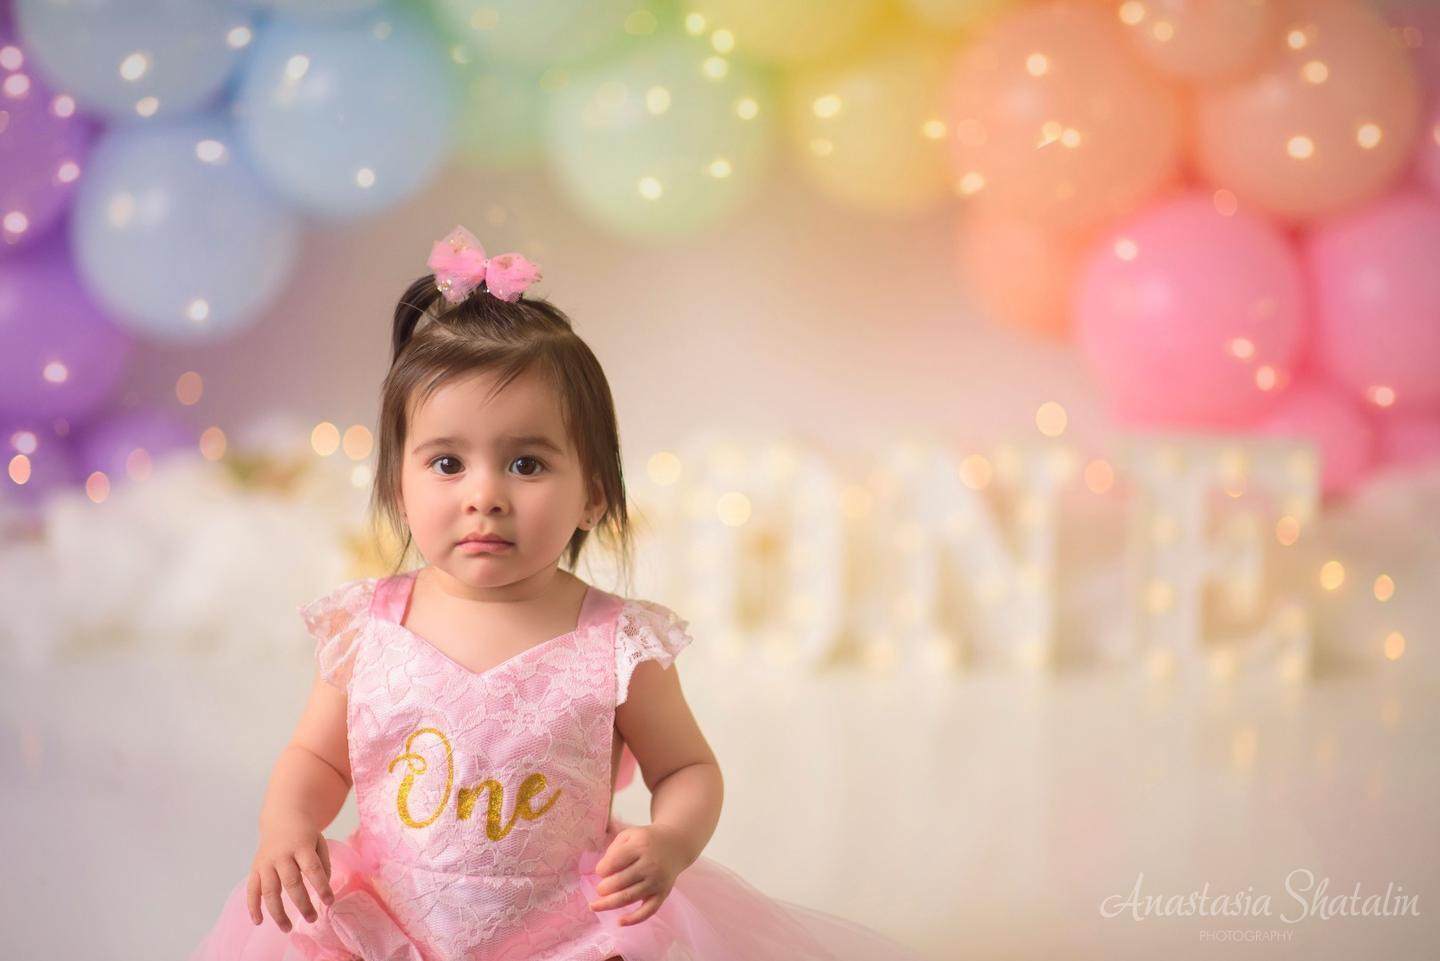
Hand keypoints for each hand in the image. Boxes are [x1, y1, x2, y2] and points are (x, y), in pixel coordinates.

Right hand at [247, 818, 334, 933]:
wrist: (281, 819)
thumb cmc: (304, 835)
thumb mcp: (319, 842)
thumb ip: (323, 864)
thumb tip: (323, 888)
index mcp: (301, 846)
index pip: (313, 869)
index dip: (322, 886)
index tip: (330, 902)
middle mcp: (281, 855)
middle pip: (291, 882)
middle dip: (302, 903)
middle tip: (312, 918)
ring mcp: (266, 862)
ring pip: (269, 891)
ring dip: (277, 912)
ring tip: (287, 929)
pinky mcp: (255, 868)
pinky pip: (251, 890)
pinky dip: (253, 907)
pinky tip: (258, 922)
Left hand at [588, 823, 689, 925]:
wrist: (676, 844)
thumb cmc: (646, 840)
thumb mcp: (629, 835)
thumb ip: (613, 850)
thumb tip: (602, 873)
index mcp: (639, 846)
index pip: (613, 863)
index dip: (601, 869)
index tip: (600, 871)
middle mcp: (649, 864)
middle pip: (619, 882)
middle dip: (603, 888)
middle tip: (599, 889)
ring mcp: (657, 881)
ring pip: (629, 897)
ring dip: (608, 904)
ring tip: (595, 906)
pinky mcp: (662, 894)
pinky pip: (648, 911)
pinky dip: (633, 919)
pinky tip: (619, 922)